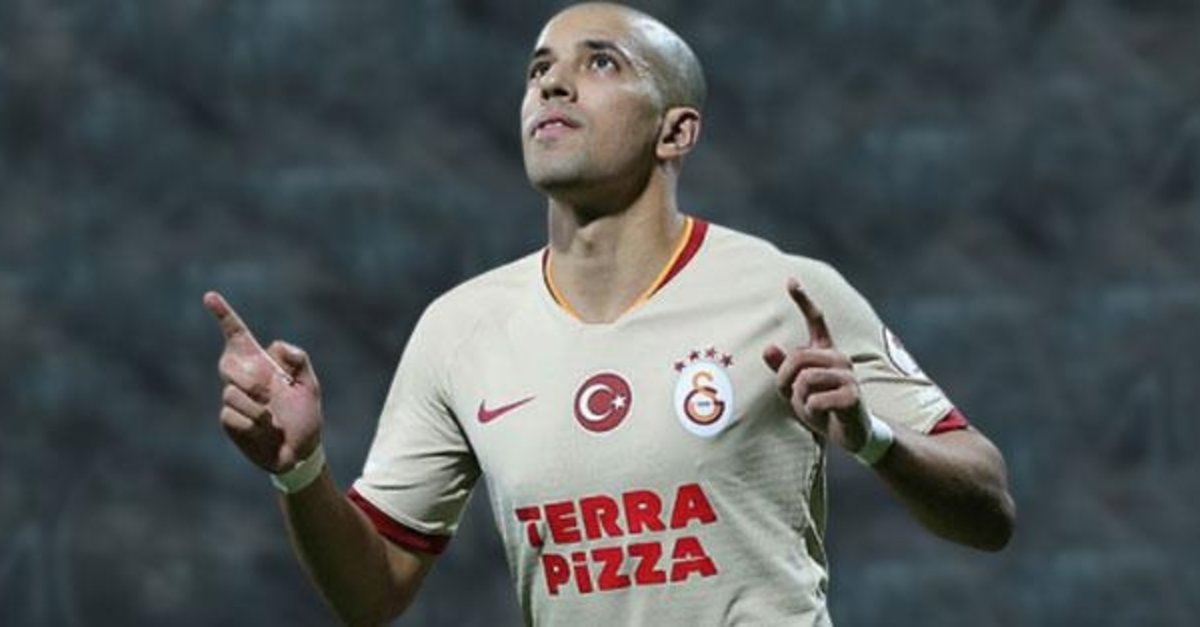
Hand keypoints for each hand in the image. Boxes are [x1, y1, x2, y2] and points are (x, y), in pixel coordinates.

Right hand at [204, 291, 322, 473]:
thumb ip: (298, 360)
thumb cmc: (305, 416)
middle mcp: (242, 378)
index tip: (210, 296)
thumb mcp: (309, 385)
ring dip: (259, 409)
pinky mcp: (228, 419)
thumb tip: (275, 347)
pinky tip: (265, 431)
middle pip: (228, 364)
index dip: (224, 315)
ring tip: (274, 420)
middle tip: (271, 393)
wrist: (300, 451)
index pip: (237, 335)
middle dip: (249, 379)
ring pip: (232, 394)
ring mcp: (232, 398)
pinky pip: (232, 415)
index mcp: (260, 363)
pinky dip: (254, 424)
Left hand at [762, 279, 869, 453]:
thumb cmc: (821, 407)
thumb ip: (782, 369)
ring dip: (799, 399)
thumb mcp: (795, 389)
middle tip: (791, 395)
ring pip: (805, 380)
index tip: (790, 280)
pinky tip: (823, 415)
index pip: (816, 320)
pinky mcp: (853, 396)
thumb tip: (768, 347)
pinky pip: (815, 400)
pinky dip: (812, 412)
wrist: (850, 435)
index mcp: (826, 352)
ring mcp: (848, 376)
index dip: (803, 300)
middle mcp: (839, 358)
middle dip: (784, 380)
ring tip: (812, 407)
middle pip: (797, 358)